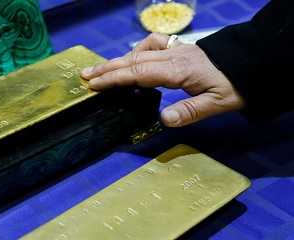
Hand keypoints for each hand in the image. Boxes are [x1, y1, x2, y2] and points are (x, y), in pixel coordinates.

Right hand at [81, 33, 244, 126]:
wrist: (251, 63)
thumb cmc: (233, 86)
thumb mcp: (217, 103)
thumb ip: (189, 111)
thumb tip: (162, 119)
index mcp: (178, 70)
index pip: (139, 72)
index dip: (115, 78)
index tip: (94, 85)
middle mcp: (172, 56)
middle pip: (133, 60)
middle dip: (107, 68)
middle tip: (85, 76)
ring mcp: (175, 49)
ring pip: (139, 51)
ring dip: (117, 60)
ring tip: (99, 70)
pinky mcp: (178, 48)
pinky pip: (151, 44)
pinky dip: (136, 51)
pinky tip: (132, 59)